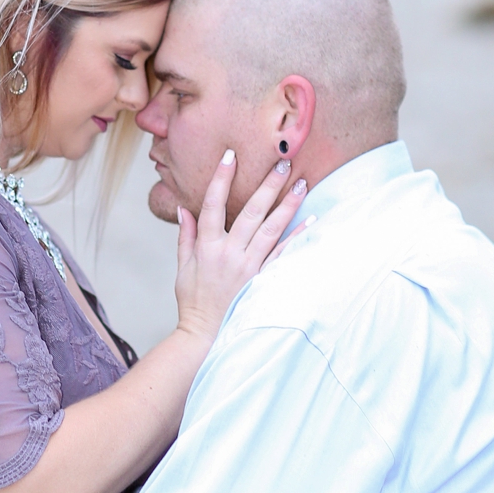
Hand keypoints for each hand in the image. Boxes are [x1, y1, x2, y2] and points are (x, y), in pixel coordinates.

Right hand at [174, 149, 304, 354]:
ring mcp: (248, 266)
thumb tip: (184, 209)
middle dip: (268, 185)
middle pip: (251, 211)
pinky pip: (283, 254)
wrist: (205, 337)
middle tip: (283, 163)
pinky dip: (297, 236)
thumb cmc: (193, 303)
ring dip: (288, 204)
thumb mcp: (183, 268)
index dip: (221, 179)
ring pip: (271, 228)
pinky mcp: (262, 280)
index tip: (231, 155)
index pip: (213, 204)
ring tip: (303, 183)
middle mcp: (229, 253)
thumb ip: (185, 237)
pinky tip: (310, 219)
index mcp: (207, 247)